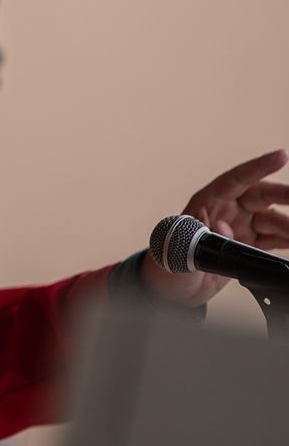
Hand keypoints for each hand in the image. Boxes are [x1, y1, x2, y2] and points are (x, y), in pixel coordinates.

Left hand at [142, 149, 288, 306]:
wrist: (172, 289)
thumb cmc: (169, 262)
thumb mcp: (179, 248)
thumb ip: (201, 236)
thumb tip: (223, 228)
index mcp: (207, 202)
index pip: (236, 179)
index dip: (258, 167)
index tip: (281, 156)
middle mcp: (226, 211)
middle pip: (260, 196)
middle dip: (284, 196)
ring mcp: (239, 227)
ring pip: (271, 219)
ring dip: (288, 225)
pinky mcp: (247, 245)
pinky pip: (273, 238)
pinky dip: (286, 239)